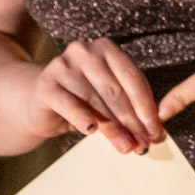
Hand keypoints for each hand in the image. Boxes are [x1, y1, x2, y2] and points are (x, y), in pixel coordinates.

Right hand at [22, 38, 163, 154]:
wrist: (39, 102)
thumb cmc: (80, 99)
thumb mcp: (107, 97)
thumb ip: (130, 106)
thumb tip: (155, 130)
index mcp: (105, 48)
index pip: (132, 77)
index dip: (145, 105)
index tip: (155, 128)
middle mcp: (85, 51)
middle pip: (115, 90)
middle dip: (132, 121)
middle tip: (144, 143)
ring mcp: (63, 66)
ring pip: (95, 101)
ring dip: (114, 128)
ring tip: (126, 146)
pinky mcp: (47, 85)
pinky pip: (70, 105)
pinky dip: (83, 119)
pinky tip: (92, 131)